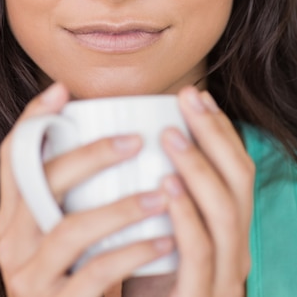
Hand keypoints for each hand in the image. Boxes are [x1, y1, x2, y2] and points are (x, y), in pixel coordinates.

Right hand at [0, 83, 174, 296]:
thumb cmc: (82, 272)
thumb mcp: (72, 229)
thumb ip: (78, 192)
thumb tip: (118, 131)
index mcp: (14, 215)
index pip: (11, 157)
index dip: (31, 120)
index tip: (61, 90)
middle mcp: (11, 242)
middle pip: (41, 183)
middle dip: (89, 155)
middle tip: (135, 140)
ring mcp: (28, 276)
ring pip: (70, 228)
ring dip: (121, 207)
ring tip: (163, 194)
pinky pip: (96, 272)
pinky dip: (134, 252)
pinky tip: (166, 240)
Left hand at [123, 87, 253, 296]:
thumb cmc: (141, 287)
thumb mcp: (153, 237)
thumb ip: (154, 200)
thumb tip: (133, 145)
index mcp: (226, 232)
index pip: (236, 172)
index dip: (221, 130)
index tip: (197, 95)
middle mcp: (234, 252)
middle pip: (240, 183)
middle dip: (214, 134)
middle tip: (188, 98)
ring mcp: (222, 279)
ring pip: (225, 214)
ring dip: (199, 168)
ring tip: (170, 134)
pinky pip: (200, 255)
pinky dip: (186, 216)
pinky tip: (165, 186)